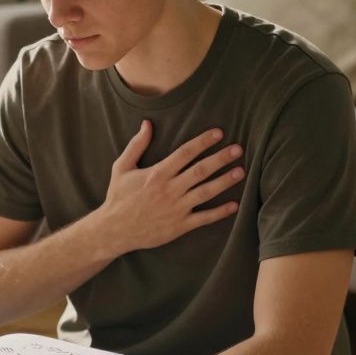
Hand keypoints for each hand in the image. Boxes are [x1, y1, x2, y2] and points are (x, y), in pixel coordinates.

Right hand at [95, 119, 243, 254]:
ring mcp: (176, 208)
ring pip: (206, 192)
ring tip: (240, 171)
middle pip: (200, 170)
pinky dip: (220, 212)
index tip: (218, 133)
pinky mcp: (179, 226)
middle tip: (238, 149)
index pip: (185, 153)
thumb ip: (136, 145)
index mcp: (157, 173)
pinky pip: (204, 218)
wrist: (114, 230)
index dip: (203, 141)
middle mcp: (169, 189)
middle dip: (221, 158)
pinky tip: (234, 205)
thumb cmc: (118, 197)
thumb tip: (147, 123)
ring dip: (225, 181)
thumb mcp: (122, 168)